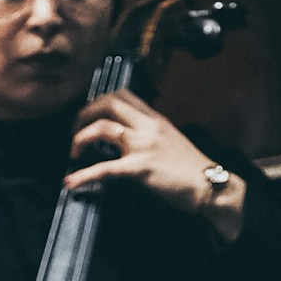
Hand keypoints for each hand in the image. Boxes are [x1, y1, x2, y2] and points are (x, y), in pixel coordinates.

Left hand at [67, 91, 246, 237]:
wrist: (209, 185)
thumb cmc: (191, 168)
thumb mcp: (170, 140)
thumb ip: (150, 133)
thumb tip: (128, 137)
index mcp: (155, 119)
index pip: (122, 94)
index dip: (99, 100)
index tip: (89, 114)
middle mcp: (148, 126)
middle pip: (108, 103)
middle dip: (84, 114)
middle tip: (74, 130)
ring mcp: (144, 145)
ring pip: (103, 129)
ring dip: (80, 138)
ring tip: (73, 151)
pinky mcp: (140, 168)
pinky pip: (105, 169)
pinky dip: (84, 175)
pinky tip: (71, 182)